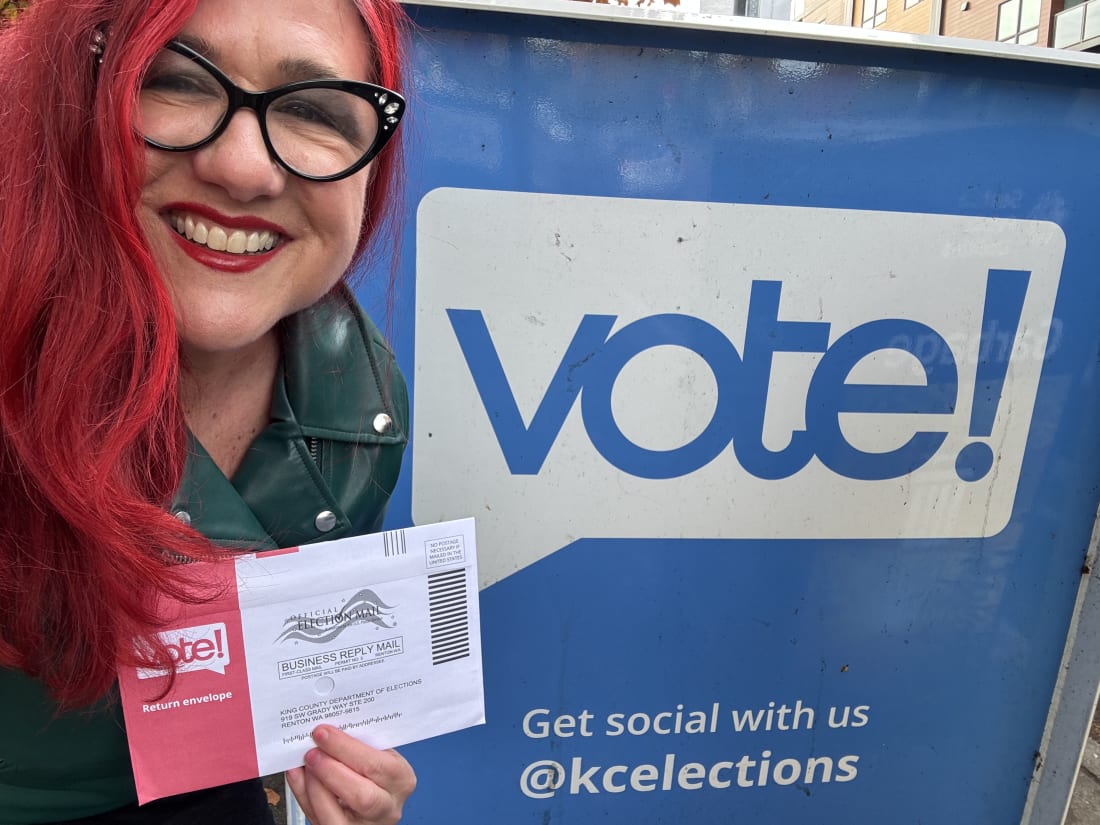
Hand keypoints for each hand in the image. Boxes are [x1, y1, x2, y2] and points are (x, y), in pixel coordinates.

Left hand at [285, 725, 415, 824]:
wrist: (371, 800)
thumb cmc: (376, 772)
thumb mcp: (380, 755)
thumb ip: (360, 745)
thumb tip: (329, 729)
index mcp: (401, 780)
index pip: (377, 765)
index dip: (346, 749)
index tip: (323, 733)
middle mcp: (387, 808)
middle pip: (361, 795)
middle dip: (331, 770)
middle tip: (312, 752)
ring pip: (336, 815)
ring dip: (314, 785)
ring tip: (304, 764)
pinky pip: (319, 819)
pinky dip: (304, 796)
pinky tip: (299, 777)